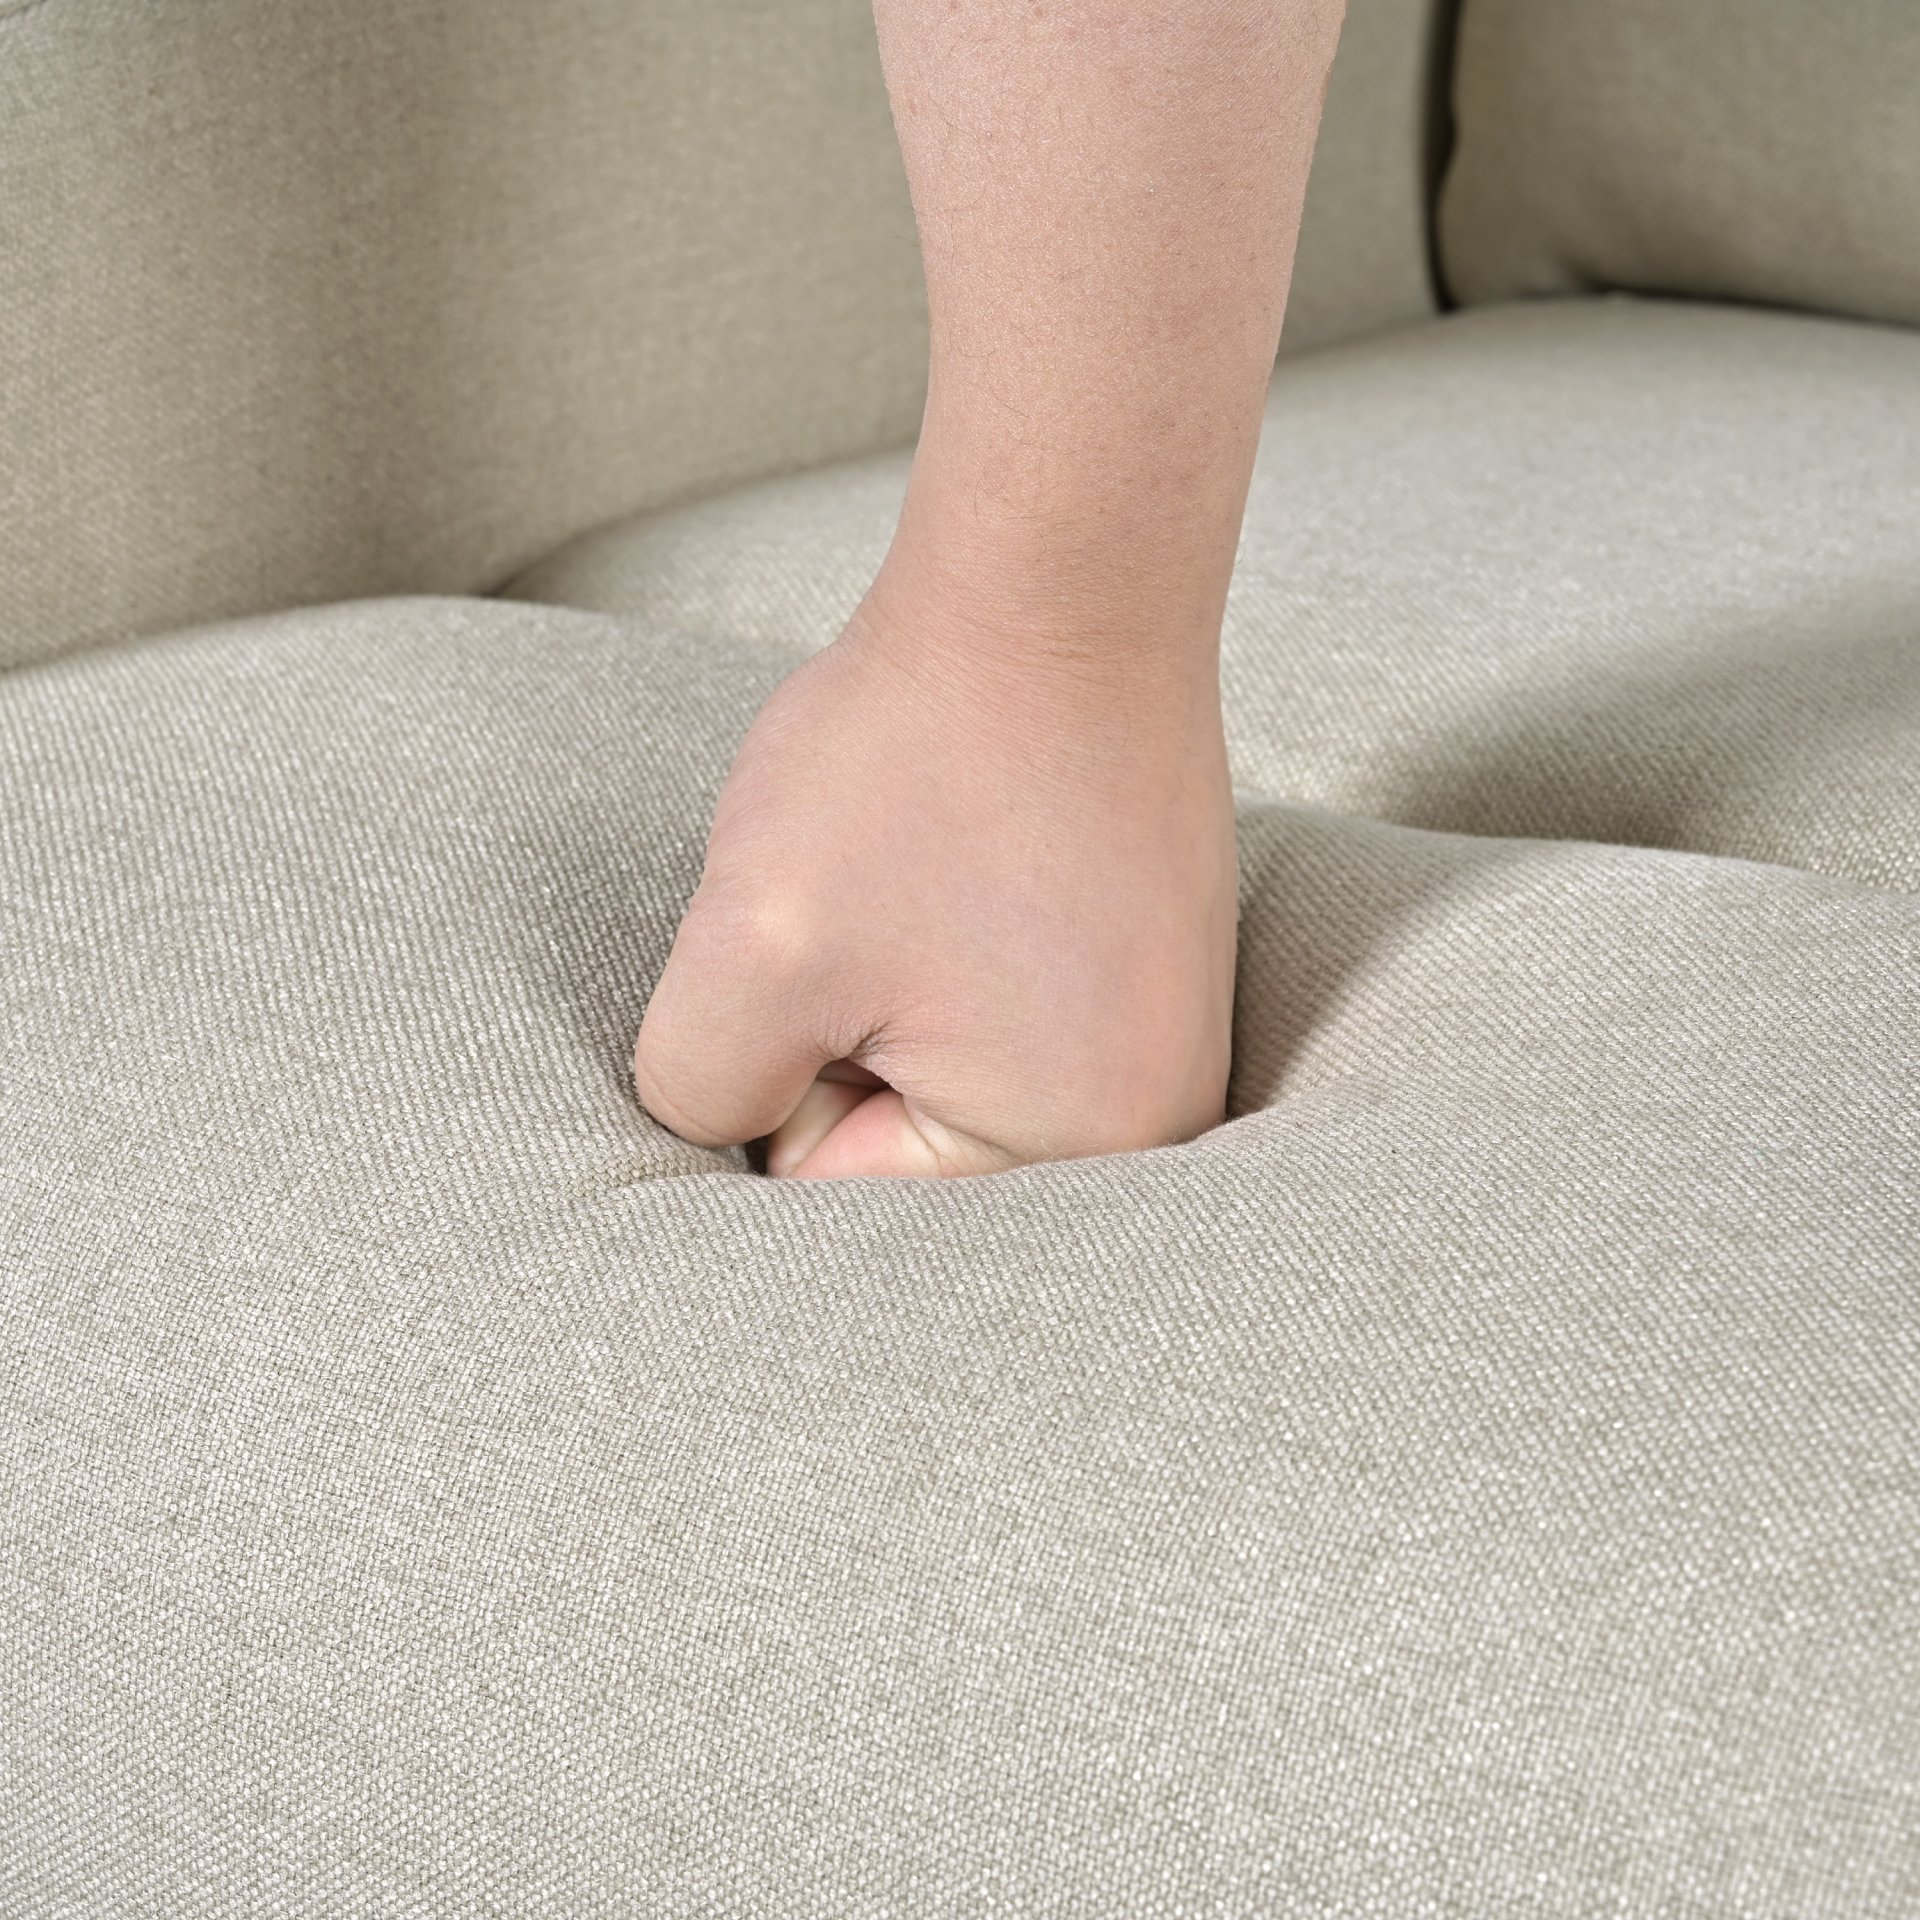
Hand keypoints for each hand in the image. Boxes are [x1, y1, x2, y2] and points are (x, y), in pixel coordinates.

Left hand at [633, 563, 1238, 1177]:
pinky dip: (950, 955)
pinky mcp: (1153, 978)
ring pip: (937, 1077)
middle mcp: (1155, 1126)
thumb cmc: (918, 759)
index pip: (837, 1195)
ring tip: (925, 881)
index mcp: (1077, 1148)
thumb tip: (732, 1127)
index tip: (824, 949)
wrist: (1061, 589)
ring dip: (891, 991)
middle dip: (842, 1040)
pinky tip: (969, 868)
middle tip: (873, 909)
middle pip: (901, 1149)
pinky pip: (999, 1017)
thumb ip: (700, 1091)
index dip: (780, 1067)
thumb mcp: (752, 946)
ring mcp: (1168, 1046)